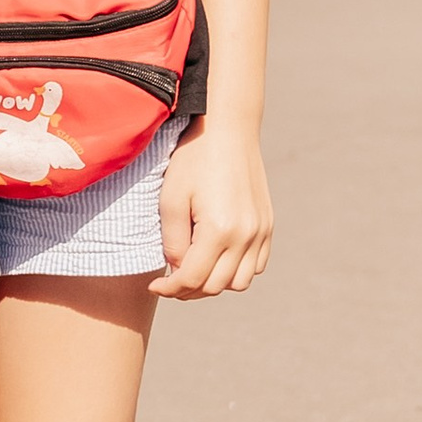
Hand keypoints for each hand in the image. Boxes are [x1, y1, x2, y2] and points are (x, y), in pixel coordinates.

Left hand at [151, 115, 272, 299]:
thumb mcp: (171, 200)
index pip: (193, 279)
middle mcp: (245, 235)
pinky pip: (257, 265)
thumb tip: (178, 270)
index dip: (170, 289)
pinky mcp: (267, 225)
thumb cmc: (193, 160)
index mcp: (219, 230)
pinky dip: (237, 271)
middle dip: (189, 290)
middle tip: (170, 280)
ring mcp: (261, 231)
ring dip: (215, 283)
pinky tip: (217, 258)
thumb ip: (172, 242)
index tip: (154, 285)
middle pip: (216, 286)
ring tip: (193, 270)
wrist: (228, 130)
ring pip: (240, 282)